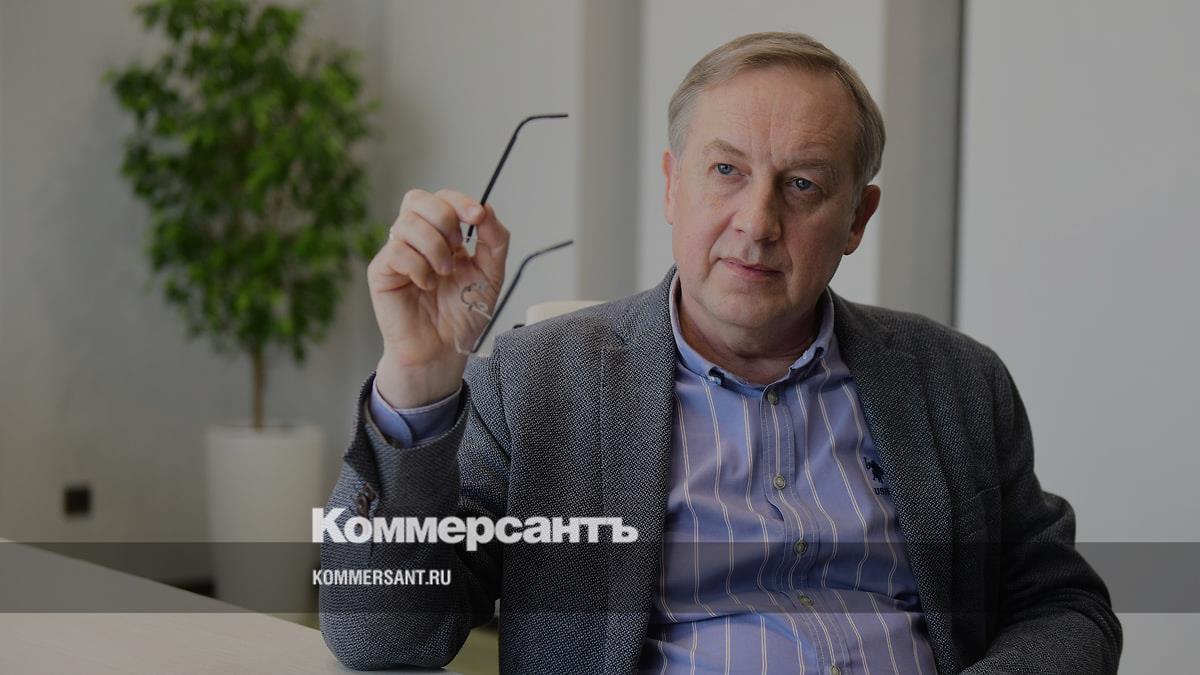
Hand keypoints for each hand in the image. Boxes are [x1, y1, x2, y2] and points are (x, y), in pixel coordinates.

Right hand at [367, 188, 508, 407]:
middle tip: (457, 246)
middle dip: (444, 218)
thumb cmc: (463, 315)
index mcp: (443, 236)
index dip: (460, 201)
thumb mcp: (491, 274)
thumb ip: (495, 240)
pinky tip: (425, 285)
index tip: (477, 217)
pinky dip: (418, 266)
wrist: (444, 349)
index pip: (443, 199)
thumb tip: (487, 208)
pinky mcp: (382, 271)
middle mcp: (417, 240)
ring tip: (443, 273)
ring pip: (408, 223)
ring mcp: (397, 253)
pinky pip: (396, 251)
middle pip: (418, 199)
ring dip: (434, 247)